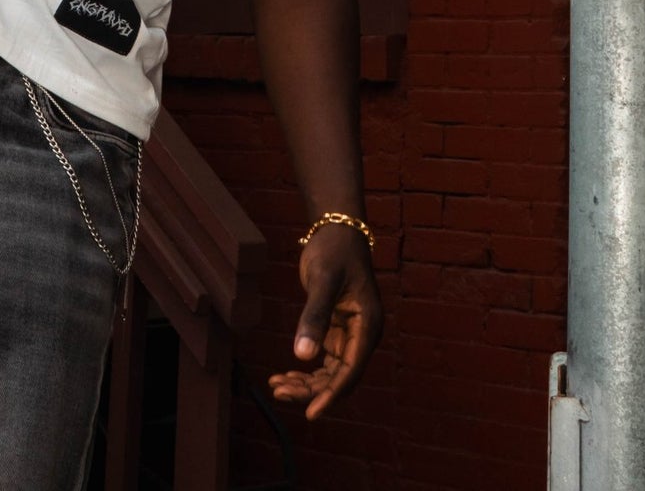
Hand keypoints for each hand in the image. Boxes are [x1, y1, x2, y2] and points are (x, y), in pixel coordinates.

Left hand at [267, 224, 382, 419]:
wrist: (337, 231)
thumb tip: (302, 356)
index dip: (330, 395)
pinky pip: (324, 361)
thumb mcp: (322, 281)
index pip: (350, 372)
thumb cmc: (333, 251)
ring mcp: (351, 336)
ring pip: (330, 373)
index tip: (310, 413)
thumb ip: (313, 316)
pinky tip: (284, 375)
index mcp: (368, 326)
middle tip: (279, 392)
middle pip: (339, 378)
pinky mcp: (338, 332)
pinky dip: (305, 370)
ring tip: (276, 385)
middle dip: (310, 390)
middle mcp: (362, 336)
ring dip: (306, 383)